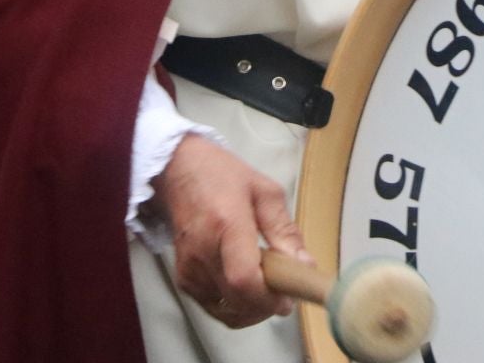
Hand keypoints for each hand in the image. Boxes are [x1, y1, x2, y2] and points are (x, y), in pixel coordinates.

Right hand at [150, 133, 307, 328]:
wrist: (179, 172)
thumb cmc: (222, 176)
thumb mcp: (265, 192)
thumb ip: (285, 230)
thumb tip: (304, 266)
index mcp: (226, 224)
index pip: (243, 278)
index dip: (268, 297)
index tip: (288, 296)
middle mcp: (203, 250)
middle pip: (237, 300)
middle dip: (267, 305)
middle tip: (283, 293)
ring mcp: (189, 267)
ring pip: (227, 311)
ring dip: (253, 310)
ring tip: (266, 289)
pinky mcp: (183, 278)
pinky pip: (214, 307)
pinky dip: (235, 307)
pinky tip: (246, 289)